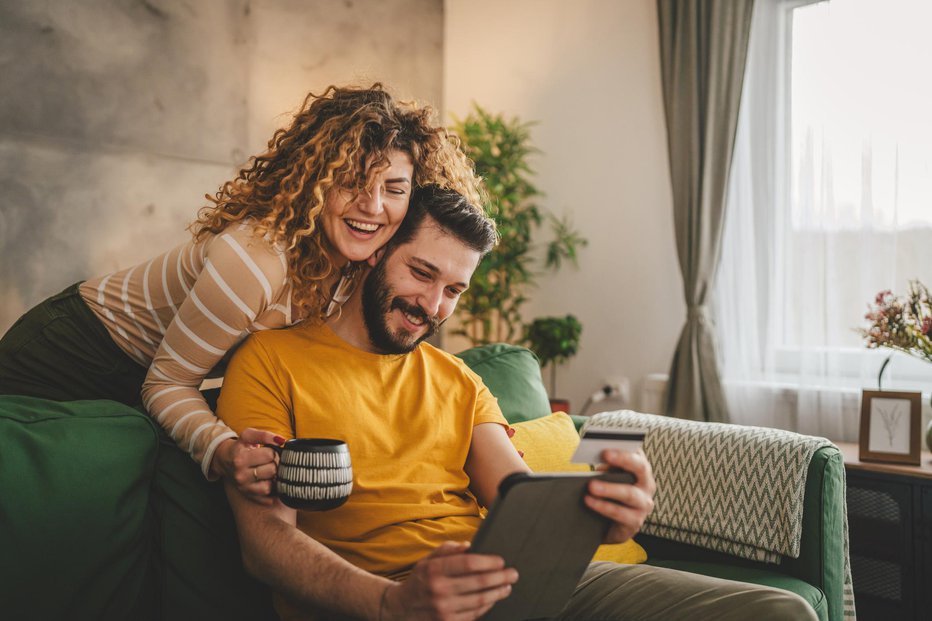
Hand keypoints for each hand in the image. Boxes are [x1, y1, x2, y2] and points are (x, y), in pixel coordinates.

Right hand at [211, 428, 285, 505]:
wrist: (225, 460)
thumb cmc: (240, 447)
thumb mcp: (248, 435)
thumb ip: (264, 435)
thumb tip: (281, 441)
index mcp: (240, 459)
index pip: (270, 454)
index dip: (273, 451)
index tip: (268, 450)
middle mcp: (240, 475)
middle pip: (272, 469)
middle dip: (274, 463)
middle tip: (268, 461)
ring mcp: (244, 488)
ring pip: (271, 485)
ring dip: (273, 476)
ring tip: (268, 470)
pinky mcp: (249, 496)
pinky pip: (268, 497)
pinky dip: (273, 489)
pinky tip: (269, 481)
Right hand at [381, 541, 517, 620]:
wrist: (400, 610)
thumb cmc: (420, 581)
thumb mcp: (427, 560)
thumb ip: (447, 550)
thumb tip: (470, 545)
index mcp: (434, 570)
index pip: (468, 563)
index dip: (488, 561)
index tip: (501, 561)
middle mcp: (439, 590)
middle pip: (479, 582)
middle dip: (500, 577)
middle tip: (513, 573)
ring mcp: (444, 609)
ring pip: (480, 600)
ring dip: (498, 592)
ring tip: (507, 586)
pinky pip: (474, 614)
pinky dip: (487, 606)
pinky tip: (494, 599)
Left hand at [585, 449, 655, 543]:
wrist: (609, 525)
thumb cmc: (608, 493)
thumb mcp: (608, 477)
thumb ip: (606, 465)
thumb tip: (596, 454)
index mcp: (641, 469)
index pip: (638, 453)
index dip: (625, 448)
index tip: (609, 444)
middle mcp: (647, 484)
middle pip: (640, 468)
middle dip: (623, 459)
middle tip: (604, 454)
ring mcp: (644, 504)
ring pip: (629, 493)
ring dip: (609, 488)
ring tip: (590, 485)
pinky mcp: (635, 522)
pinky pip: (620, 513)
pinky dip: (603, 506)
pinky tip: (588, 500)